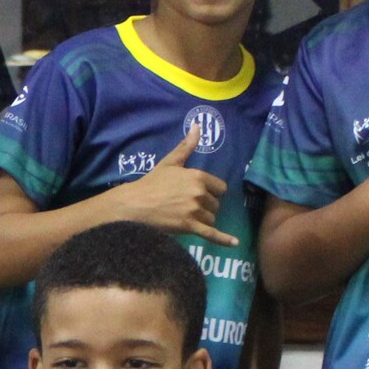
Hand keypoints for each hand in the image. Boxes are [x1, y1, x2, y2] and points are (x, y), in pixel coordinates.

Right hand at [109, 128, 234, 244]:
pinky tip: (234, 243)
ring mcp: (195, 211)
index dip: (211, 192)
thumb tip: (198, 125)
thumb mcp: (170, 163)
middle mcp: (199, 193)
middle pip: (215, 205)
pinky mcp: (189, 227)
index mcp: (198, 177)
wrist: (134, 205)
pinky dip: (224, 240)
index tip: (198, 194)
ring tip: (185, 218)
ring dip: (202, 220)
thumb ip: (186, 146)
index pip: (220, 188)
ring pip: (210, 219)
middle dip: (205, 207)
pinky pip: (211, 234)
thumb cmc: (150, 183)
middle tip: (186, 207)